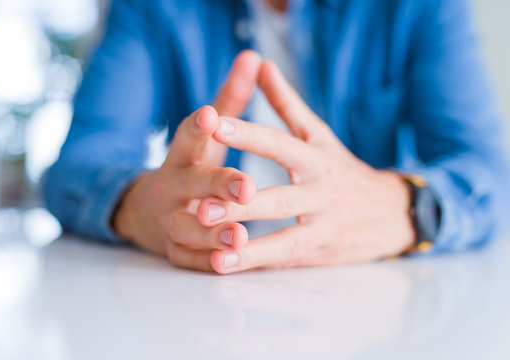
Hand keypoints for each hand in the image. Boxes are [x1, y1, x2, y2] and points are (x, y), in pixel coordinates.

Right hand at [112, 51, 260, 270]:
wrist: (150, 212)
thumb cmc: (192, 168)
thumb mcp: (207, 137)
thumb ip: (230, 100)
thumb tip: (253, 56)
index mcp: (182, 155)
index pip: (187, 138)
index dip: (197, 127)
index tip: (211, 115)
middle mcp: (172, 187)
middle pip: (190, 184)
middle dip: (216, 185)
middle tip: (246, 187)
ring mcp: (170, 220)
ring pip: (185, 227)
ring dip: (210, 232)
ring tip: (238, 235)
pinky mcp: (174, 250)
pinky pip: (188, 259)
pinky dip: (206, 262)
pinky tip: (227, 264)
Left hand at [204, 61, 414, 272]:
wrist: (393, 212)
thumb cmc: (344, 170)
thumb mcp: (319, 135)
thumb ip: (287, 103)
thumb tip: (261, 65)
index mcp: (317, 159)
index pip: (280, 144)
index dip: (248, 135)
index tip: (214, 125)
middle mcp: (323, 193)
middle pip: (280, 198)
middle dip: (242, 204)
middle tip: (202, 206)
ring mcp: (325, 226)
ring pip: (286, 238)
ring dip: (250, 247)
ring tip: (214, 252)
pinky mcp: (323, 253)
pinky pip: (288, 260)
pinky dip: (260, 265)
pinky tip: (229, 267)